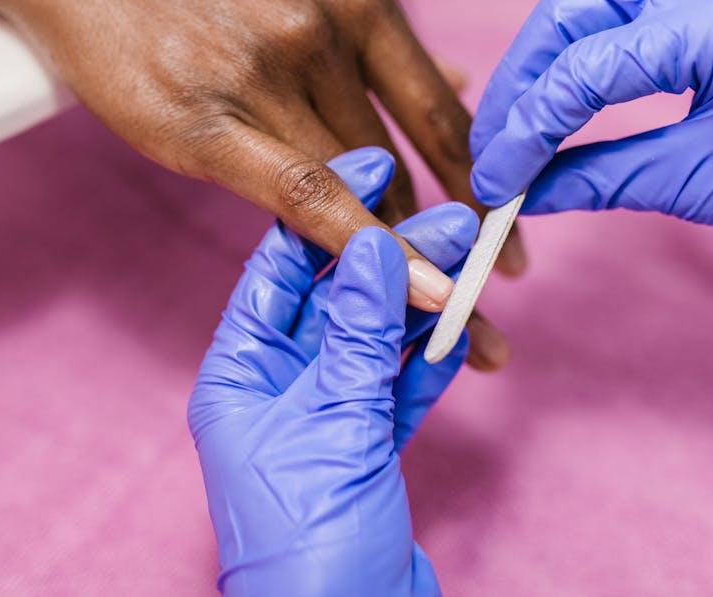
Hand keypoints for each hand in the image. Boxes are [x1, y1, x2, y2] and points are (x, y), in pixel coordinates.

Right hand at [0, 0, 522, 333]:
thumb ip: (376, 42)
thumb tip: (458, 81)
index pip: (443, 113)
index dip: (484, 186)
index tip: (507, 241)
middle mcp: (322, 31)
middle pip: (402, 166)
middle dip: (448, 245)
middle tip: (487, 307)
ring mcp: (263, 72)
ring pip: (357, 189)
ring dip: (400, 262)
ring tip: (438, 326)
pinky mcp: (202, 119)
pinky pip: (302, 195)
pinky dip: (360, 249)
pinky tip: (404, 293)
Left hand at [189, 147, 471, 594]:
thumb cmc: (309, 551)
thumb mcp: (334, 424)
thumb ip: (359, 335)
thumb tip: (375, 246)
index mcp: (238, 374)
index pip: (279, 269)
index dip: (326, 211)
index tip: (372, 161)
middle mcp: (275, 388)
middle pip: (340, 302)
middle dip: (396, 261)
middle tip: (453, 218)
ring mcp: (324, 419)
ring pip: (379, 343)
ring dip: (426, 307)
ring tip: (474, 266)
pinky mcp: (366, 452)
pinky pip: (400, 389)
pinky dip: (432, 361)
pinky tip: (464, 330)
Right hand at [470, 0, 712, 323]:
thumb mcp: (699, 182)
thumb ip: (600, 178)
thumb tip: (525, 193)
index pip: (585, 68)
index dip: (527, 128)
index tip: (495, 179)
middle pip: (572, 12)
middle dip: (522, 81)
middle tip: (492, 146)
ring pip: (588, 0)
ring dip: (544, 59)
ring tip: (515, 121)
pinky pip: (619, 5)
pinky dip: (580, 46)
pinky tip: (560, 88)